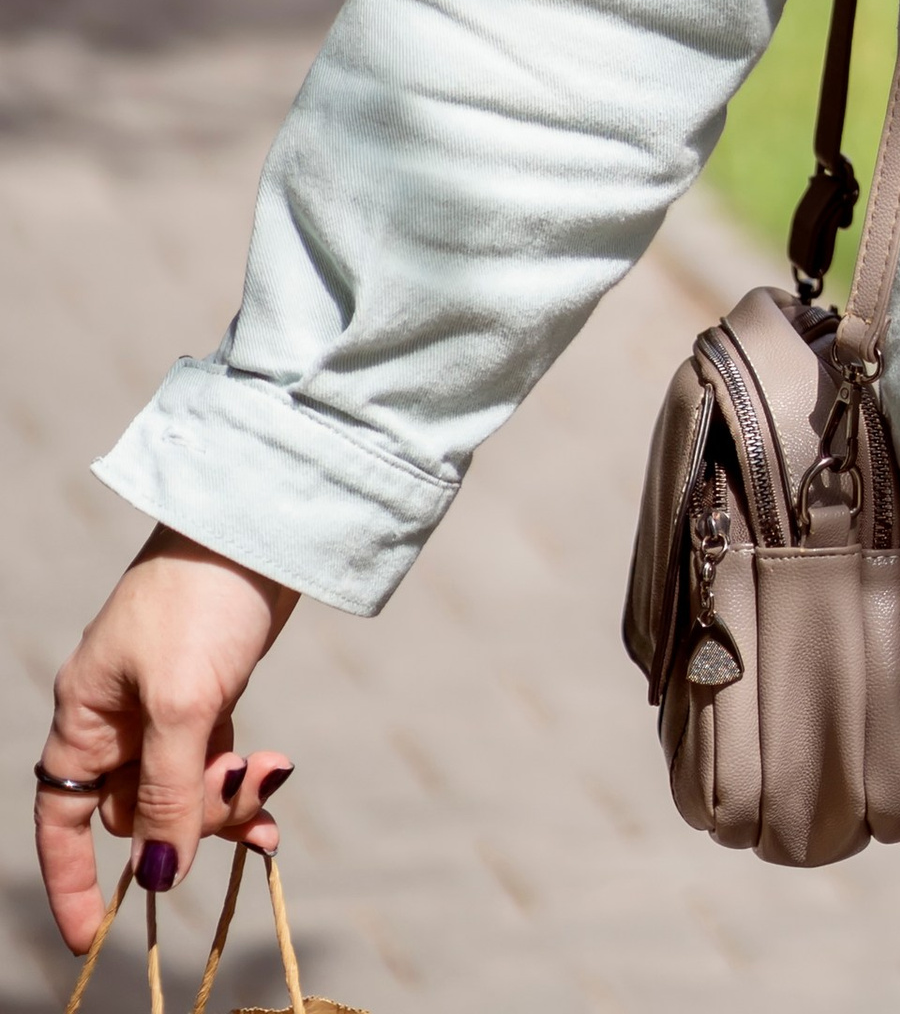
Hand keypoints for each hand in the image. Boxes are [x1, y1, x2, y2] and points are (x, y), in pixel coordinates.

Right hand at [37, 530, 299, 953]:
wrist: (259, 522)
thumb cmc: (204, 600)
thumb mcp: (182, 704)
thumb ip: (167, 793)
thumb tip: (159, 873)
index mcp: (86, 714)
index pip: (62, 817)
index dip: (71, 878)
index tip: (91, 937)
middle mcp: (117, 715)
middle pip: (136, 810)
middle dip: (186, 823)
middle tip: (243, 801)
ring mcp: (165, 704)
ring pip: (182, 790)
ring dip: (225, 803)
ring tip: (272, 789)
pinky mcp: (210, 692)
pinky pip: (213, 763)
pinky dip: (242, 781)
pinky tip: (276, 786)